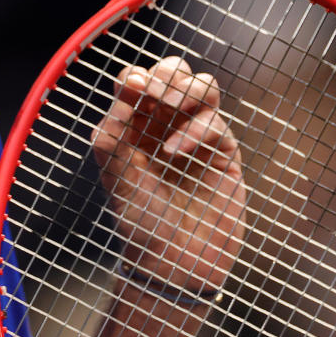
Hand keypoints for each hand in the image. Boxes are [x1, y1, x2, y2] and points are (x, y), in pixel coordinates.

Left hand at [91, 56, 245, 292]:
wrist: (175, 263)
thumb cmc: (140, 221)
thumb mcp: (116, 179)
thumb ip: (112, 138)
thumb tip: (121, 94)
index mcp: (135, 125)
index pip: (136, 82)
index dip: (134, 77)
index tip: (131, 87)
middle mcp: (166, 124)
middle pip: (173, 73)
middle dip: (166, 74)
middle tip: (154, 92)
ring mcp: (197, 134)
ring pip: (202, 87)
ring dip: (187, 89)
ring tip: (169, 108)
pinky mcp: (223, 150)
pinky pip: (216, 120)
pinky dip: (197, 127)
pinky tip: (177, 151)